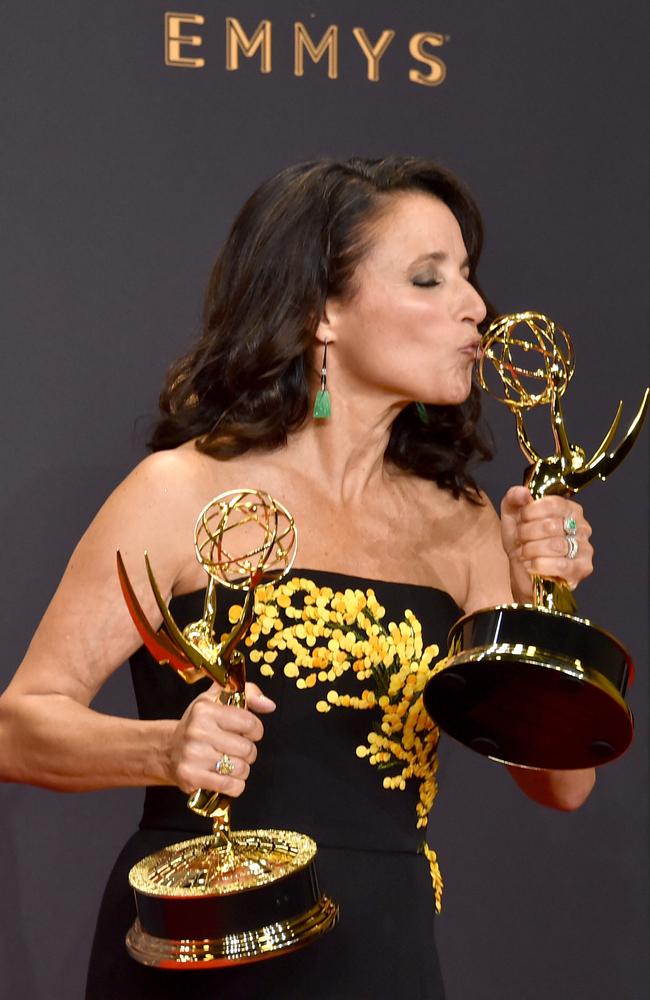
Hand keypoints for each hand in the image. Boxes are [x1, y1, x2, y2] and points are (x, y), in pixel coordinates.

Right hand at [167, 681, 275, 796]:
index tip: (248, 732)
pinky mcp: (191, 778)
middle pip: (247, 749)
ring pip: (241, 768)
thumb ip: (248, 694)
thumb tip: (269, 705)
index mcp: (205, 709)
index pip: (249, 723)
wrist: (168, 750)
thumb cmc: (198, 725)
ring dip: (241, 768)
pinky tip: (226, 776)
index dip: (255, 730)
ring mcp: (193, 756)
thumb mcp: (218, 700)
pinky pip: (231, 786)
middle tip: (237, 749)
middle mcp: (197, 731)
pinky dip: (235, 785)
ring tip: (229, 762)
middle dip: (249, 751)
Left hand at [500, 486, 593, 601]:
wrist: (522, 573)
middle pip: (551, 525)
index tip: (521, 520)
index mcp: (569, 509)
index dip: (530, 512)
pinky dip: (538, 565)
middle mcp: (582, 526)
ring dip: (531, 550)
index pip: (553, 503)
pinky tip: (530, 565)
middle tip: (521, 540)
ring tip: (525, 553)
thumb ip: (513, 498)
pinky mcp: (582, 569)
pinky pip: (560, 565)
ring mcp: (585, 548)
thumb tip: (523, 492)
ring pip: (555, 545)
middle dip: (527, 534)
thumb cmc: (522, 543)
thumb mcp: (512, 517)